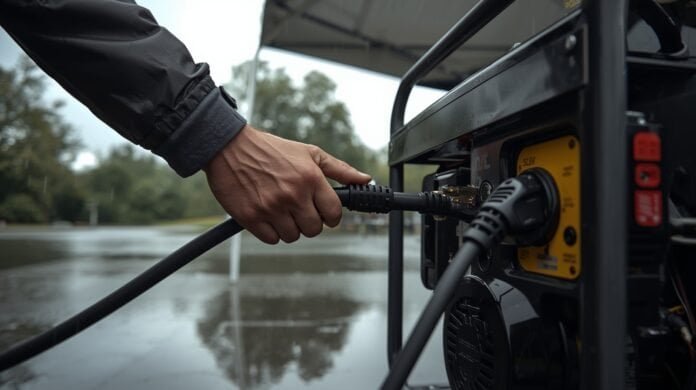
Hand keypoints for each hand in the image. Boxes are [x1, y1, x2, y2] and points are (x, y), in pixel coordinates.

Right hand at [204, 125, 371, 243]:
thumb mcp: (309, 153)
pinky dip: (271, 232)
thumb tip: (365, 180)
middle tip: (299, 210)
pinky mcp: (251, 217)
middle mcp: (293, 194)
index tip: (324, 212)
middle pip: (314, 229)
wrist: (229, 146)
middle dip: (310, 222)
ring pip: (293, 236)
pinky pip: (272, 239)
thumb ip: (339, 169)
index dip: (331, 216)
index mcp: (310, 178)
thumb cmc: (272, 149)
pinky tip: (267, 215)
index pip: (334, 213)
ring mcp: (272, 207)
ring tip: (281, 210)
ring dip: (290, 227)